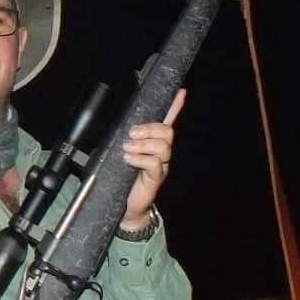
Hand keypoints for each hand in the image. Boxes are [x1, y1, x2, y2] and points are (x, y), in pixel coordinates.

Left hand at [121, 87, 184, 228]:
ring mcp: (161, 166)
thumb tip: (118, 129)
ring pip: (162, 146)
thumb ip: (125, 142)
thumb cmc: (123, 178)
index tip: (181, 92)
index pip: (168, 122)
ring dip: (142, 144)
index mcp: (154, 144)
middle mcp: (161, 154)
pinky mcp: (156, 179)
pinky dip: (140, 158)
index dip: (175, 107)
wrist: (126, 207)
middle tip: (131, 134)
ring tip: (126, 149)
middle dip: (149, 128)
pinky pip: (154, 164)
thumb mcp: (122, 154)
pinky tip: (128, 159)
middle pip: (167, 132)